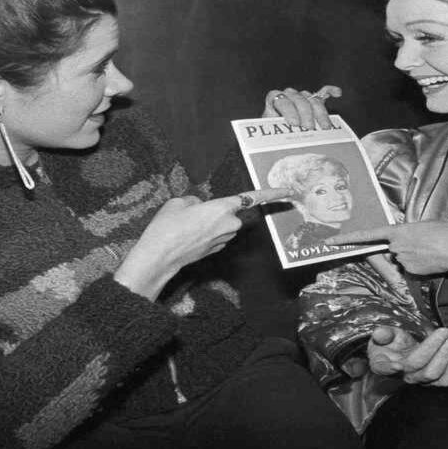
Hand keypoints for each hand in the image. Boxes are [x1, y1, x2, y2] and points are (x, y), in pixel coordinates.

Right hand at [114, 188, 291, 298]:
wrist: (159, 257)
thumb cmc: (167, 227)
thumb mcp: (178, 203)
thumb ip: (195, 201)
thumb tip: (200, 207)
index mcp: (222, 208)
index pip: (251, 198)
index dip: (271, 194)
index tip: (287, 191)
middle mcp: (228, 225)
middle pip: (229, 212)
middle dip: (215, 210)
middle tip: (191, 214)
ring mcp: (223, 240)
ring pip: (221, 224)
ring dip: (208, 223)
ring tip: (183, 226)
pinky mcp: (216, 250)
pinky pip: (215, 235)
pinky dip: (203, 233)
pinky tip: (185, 236)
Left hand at [262, 85, 341, 129]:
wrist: (277, 132)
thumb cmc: (275, 132)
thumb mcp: (273, 132)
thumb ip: (277, 131)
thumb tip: (283, 140)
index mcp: (275, 100)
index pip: (281, 99)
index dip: (288, 110)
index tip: (294, 123)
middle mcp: (289, 95)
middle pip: (299, 99)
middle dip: (306, 114)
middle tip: (310, 128)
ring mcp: (302, 96)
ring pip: (312, 99)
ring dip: (320, 113)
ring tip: (324, 127)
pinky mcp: (313, 99)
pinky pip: (323, 91)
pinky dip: (330, 91)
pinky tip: (337, 93)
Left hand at [326, 221, 447, 276]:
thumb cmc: (446, 233)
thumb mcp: (425, 224)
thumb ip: (410, 231)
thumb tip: (408, 238)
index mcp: (397, 231)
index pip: (367, 235)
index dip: (347, 239)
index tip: (330, 242)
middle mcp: (396, 247)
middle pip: (392, 250)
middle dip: (404, 249)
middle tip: (424, 246)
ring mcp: (402, 261)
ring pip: (402, 260)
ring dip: (414, 257)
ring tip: (432, 252)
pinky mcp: (411, 272)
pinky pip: (411, 269)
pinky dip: (420, 266)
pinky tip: (433, 261)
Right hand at [366, 326, 447, 385]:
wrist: (400, 352)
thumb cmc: (390, 342)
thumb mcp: (383, 334)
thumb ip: (383, 333)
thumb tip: (379, 332)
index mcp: (382, 364)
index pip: (384, 368)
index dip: (390, 368)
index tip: (398, 365)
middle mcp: (401, 375)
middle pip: (417, 365)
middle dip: (433, 347)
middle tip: (444, 331)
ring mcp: (418, 380)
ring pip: (433, 375)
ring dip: (445, 356)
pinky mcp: (432, 382)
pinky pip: (445, 382)